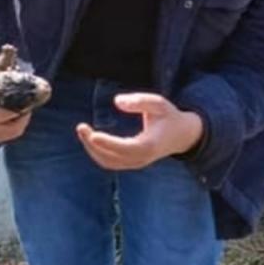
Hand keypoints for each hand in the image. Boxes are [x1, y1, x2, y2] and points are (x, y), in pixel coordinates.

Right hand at [0, 58, 33, 144]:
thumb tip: (10, 62)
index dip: (11, 111)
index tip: (24, 101)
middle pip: (9, 129)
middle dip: (23, 116)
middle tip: (29, 102)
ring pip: (11, 134)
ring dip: (21, 121)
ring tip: (24, 107)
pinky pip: (6, 136)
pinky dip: (15, 126)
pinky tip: (16, 114)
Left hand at [77, 92, 203, 171]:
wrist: (182, 135)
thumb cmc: (169, 116)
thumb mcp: (159, 104)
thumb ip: (140, 101)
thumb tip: (117, 101)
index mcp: (149, 146)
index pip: (125, 148)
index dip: (108, 143)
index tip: (92, 135)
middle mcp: (141, 159)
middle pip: (112, 158)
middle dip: (93, 144)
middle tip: (81, 127)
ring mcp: (135, 163)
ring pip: (108, 162)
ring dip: (92, 149)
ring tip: (82, 130)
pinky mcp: (130, 163)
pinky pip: (110, 162)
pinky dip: (97, 152)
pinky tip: (90, 138)